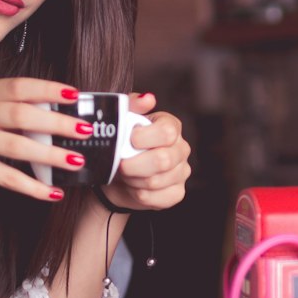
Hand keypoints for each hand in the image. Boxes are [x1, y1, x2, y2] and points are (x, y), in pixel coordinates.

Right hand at [0, 77, 87, 204]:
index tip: (76, 94)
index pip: (19, 86)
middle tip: (84, 130)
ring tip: (76, 161)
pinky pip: (5, 177)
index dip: (48, 89)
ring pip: (16, 146)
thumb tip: (60, 111)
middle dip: (57, 122)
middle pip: (21, 115)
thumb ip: (12, 106)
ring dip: (50, 154)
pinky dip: (32, 186)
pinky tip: (52, 192)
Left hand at [99, 93, 191, 211]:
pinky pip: (156, 198)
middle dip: (134, 165)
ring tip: (125, 173)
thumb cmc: (121, 143)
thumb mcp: (121, 119)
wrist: (115, 175)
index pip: (168, 132)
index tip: (128, 140)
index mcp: (171, 126)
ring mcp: (182, 172)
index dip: (144, 138)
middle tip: (120, 163)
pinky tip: (134, 186)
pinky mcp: (176, 193)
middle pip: (163, 160)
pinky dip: (138, 194)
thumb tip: (148, 99)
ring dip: (133, 179)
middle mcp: (181, 148)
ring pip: (156, 181)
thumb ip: (132, 105)